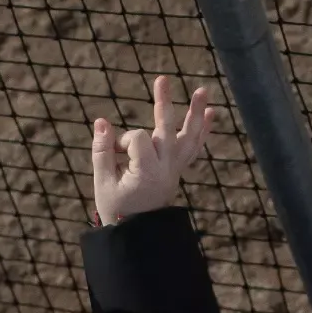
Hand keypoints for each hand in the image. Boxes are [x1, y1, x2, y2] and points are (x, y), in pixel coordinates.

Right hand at [92, 75, 215, 224]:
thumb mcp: (102, 182)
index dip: (122, 140)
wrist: (138, 234)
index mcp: (147, 172)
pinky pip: (194, 148)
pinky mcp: (178, 170)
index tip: (114, 153)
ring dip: (195, 114)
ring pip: (189, 138)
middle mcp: (166, 168)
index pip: (138, 139)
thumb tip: (101, 121)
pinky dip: (202, 132)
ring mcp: (175, 169)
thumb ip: (101, 151)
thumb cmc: (117, 209)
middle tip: (162, 78)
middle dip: (163, 102)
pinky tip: (211, 114)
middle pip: (167, 129)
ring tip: (203, 91)